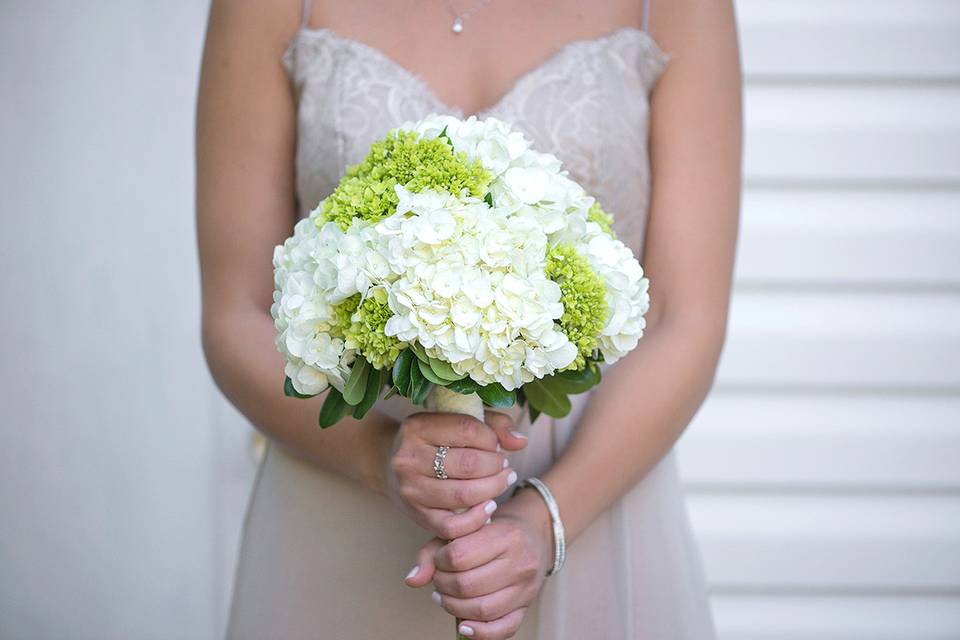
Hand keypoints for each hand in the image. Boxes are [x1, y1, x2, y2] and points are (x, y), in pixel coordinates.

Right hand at [385, 409, 527, 539]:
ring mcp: (410, 489)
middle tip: (504, 465)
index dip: (492, 438)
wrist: (391, 463)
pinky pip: (452, 526)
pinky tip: (489, 506)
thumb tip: (521, 442)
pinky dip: (477, 519)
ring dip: (493, 489)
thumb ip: (493, 424)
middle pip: (469, 464)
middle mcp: (408, 458)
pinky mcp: (416, 515)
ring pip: (463, 495)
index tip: (496, 444)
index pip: (468, 429)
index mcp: (417, 427)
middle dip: (496, 466)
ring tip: (503, 480)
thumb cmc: (435, 439)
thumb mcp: (456, 421)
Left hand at [405, 487, 553, 638]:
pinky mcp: (526, 607)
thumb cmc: (494, 530)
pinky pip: (502, 629)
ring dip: (453, 607)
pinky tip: (463, 624)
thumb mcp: (466, 528)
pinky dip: (479, 632)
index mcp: (506, 535)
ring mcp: (526, 588)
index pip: (459, 555)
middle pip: (467, 585)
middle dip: (442, 585)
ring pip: (481, 609)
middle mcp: (520, 562)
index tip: (439, 560)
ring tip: (445, 596)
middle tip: (439, 580)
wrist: (534, 534)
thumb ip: (434, 550)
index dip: (439, 562)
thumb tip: (412, 580)